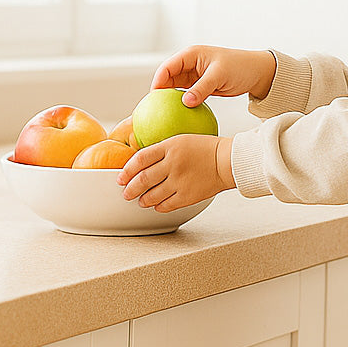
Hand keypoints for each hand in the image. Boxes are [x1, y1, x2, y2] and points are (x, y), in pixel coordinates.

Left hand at [117, 134, 235, 210]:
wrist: (227, 161)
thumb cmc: (205, 149)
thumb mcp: (180, 140)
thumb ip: (161, 149)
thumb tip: (142, 161)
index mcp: (170, 147)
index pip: (140, 159)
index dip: (126, 170)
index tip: (120, 177)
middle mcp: (173, 164)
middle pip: (143, 179)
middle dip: (130, 189)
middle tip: (126, 193)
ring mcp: (180, 181)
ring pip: (153, 195)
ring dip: (143, 200)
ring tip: (141, 201)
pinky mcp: (188, 195)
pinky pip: (167, 204)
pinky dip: (159, 206)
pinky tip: (157, 205)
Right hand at [151, 46, 275, 104]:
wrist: (256, 72)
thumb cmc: (240, 67)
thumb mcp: (219, 76)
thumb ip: (202, 88)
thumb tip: (185, 103)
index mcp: (191, 55)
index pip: (167, 67)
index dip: (158, 82)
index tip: (154, 98)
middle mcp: (189, 64)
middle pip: (168, 78)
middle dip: (160, 93)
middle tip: (153, 110)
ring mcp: (194, 75)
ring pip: (175, 88)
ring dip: (170, 100)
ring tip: (161, 115)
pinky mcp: (200, 86)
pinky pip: (186, 95)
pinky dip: (181, 104)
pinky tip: (177, 116)